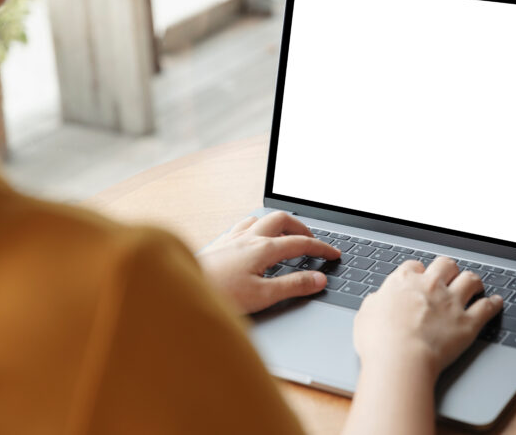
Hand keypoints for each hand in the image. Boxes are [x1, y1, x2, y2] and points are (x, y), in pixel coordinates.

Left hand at [199, 211, 339, 313]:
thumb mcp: (264, 296)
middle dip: (301, 227)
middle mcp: (248, 238)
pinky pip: (243, 225)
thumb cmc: (220, 295)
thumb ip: (294, 285)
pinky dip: (258, 227)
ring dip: (278, 224)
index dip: (321, 248)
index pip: (300, 243)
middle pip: (282, 220)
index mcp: (263, 249)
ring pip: (261, 219)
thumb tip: (319, 279)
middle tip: (312, 241)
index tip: (334, 254)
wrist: (181, 292)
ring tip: (286, 235)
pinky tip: (253, 239)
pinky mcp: (219, 244)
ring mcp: (232, 238)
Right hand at [353, 257, 502, 376]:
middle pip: (445, 265)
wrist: (401, 359)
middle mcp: (430, 286)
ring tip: (475, 284)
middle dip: (448, 269)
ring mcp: (451, 303)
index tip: (419, 277)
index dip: (418, 271)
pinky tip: (496, 302)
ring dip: (473, 281)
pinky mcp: (467, 322)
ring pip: (470, 279)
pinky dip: (494, 304)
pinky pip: (487, 307)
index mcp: (403, 282)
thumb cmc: (379, 341)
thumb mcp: (365, 315)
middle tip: (449, 275)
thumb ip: (376, 302)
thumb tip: (378, 300)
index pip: (414, 266)